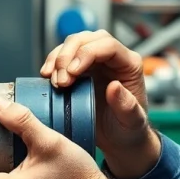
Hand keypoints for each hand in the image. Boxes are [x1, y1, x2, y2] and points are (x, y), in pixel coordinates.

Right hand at [40, 30, 160, 178]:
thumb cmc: (129, 129)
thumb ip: (127, 106)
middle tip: (61, 81)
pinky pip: (64, 56)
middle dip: (69, 55)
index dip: (87, 53)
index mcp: (130, 65)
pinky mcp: (81, 68)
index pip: (108, 45)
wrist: (119, 139)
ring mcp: (96, 62)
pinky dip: (52, 62)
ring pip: (73, 44)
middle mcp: (113, 58)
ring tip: (55, 82)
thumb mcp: (132, 122)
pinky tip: (47, 76)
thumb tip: (114, 86)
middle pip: (87, 39)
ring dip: (58, 59)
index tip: (72, 72)